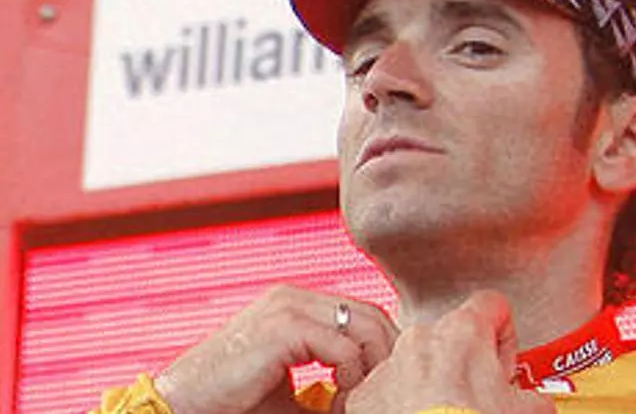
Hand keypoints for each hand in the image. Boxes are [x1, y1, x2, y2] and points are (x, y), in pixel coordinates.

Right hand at [153, 285, 398, 413]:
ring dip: (373, 366)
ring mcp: (288, 307)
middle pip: (370, 314)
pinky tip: (340, 398)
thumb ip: (327, 383)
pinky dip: (352, 376)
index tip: (388, 381)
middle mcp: (293, 297)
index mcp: (294, 304)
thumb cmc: (231, 401)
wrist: (181, 403)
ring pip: (363, 326)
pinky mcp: (284, 327)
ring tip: (363, 398)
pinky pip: (342, 347)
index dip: (382, 345)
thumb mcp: (289, 387)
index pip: (360, 312)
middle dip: (387, 353)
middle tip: (388, 390)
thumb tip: (370, 399)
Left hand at [345, 290, 555, 413]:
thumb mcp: (527, 410)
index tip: (501, 367)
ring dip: (431, 384)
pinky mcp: (364, 395)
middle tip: (475, 399)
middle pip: (451, 338)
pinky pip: (387, 390)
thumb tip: (535, 401)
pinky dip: (401, 405)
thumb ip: (534, 392)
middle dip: (464, 365)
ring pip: (416, 364)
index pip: (493, 305)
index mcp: (463, 331)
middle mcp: (421, 338)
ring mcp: (388, 365)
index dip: (503, 336)